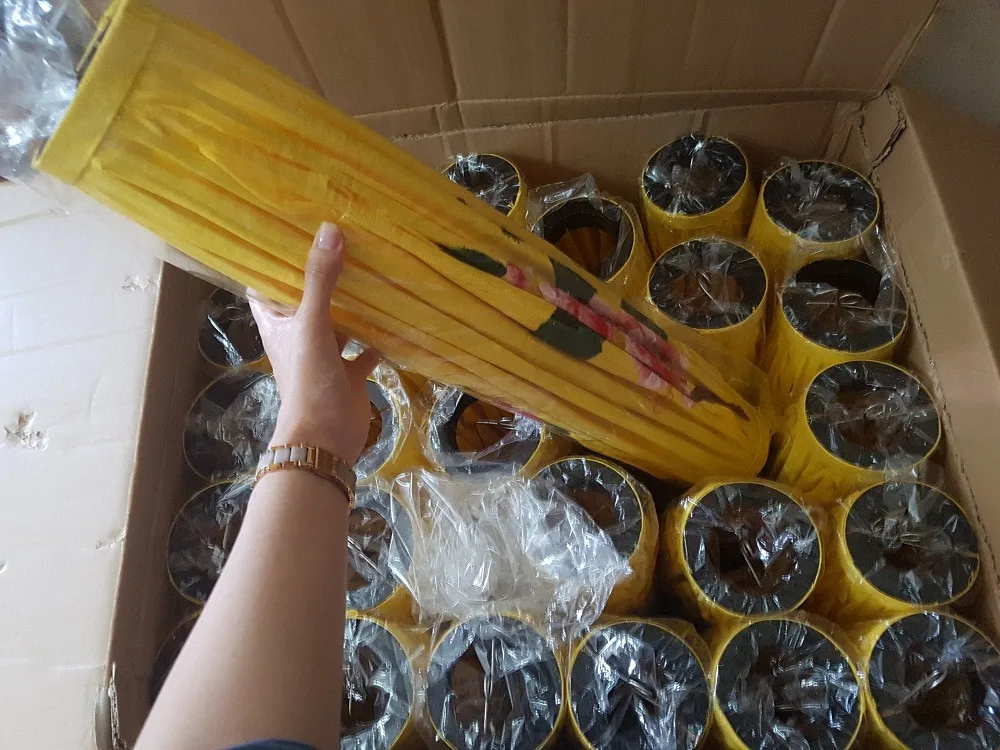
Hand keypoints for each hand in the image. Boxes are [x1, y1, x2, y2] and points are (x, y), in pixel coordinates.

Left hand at [249, 222, 378, 463]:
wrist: (326, 436)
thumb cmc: (308, 380)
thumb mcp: (313, 324)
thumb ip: (321, 280)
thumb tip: (330, 230)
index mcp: (278, 322)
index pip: (266, 284)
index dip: (273, 259)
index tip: (290, 229)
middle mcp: (299, 335)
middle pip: (306, 298)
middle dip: (321, 274)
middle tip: (341, 238)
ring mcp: (324, 355)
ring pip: (338, 321)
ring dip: (351, 302)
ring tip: (370, 267)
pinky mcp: (348, 373)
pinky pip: (364, 349)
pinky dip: (377, 336)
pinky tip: (394, 315)